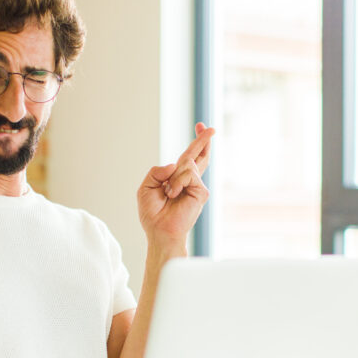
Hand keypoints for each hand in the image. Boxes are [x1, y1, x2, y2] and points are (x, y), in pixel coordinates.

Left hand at [137, 123, 214, 255]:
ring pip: (186, 165)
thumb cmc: (153, 213)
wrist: (160, 231)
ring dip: (173, 179)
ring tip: (169, 195)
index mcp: (178, 179)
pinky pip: (188, 175)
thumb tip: (175, 164)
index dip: (196, 143)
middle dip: (203, 140)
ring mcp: (197, 186)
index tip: (200, 126)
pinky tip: (174, 196)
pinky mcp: (201, 192)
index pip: (189, 157)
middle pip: (199, 155)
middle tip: (210, 127)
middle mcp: (189, 181)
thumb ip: (157, 171)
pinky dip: (177, 183)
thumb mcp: (146, 187)